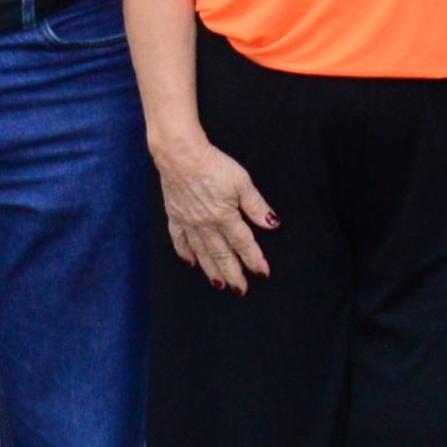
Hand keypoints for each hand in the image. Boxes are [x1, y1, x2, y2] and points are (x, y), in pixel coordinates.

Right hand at [154, 133, 278, 291]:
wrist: (180, 155)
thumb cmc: (213, 165)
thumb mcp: (242, 182)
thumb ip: (256, 206)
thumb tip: (272, 224)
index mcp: (225, 217)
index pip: (244, 244)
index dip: (254, 260)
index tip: (262, 274)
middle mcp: (206, 225)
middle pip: (222, 255)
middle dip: (233, 274)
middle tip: (241, 290)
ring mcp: (188, 223)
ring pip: (202, 253)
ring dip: (212, 270)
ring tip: (220, 285)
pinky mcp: (174, 216)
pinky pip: (179, 240)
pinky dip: (185, 253)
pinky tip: (190, 263)